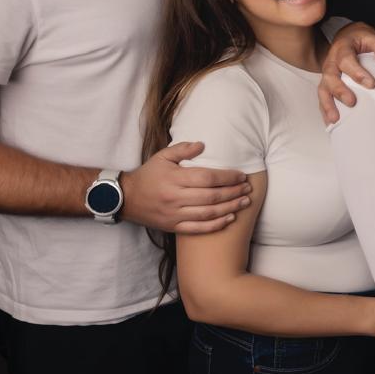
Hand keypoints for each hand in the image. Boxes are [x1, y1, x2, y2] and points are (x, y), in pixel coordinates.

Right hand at [120, 142, 250, 233]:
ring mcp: (174, 214)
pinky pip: (198, 229)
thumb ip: (182, 149)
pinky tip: (230, 219)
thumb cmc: (148, 175)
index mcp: (174, 179)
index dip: (227, 178)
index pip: (207, 178)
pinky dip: (215, 225)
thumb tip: (203, 144)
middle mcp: (175, 198)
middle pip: (211, 197)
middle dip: (233, 192)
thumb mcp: (162, 156)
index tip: (241, 175)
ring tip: (245, 202)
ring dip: (230, 208)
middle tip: (248, 188)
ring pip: (207, 214)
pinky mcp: (173, 227)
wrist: (126, 198)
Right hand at [317, 23, 374, 123]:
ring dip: (328, 104)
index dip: (357, 73)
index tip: (372, 84)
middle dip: (339, 90)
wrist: (348, 36)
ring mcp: (327, 73)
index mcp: (342, 48)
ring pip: (322, 89)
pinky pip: (323, 97)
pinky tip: (331, 122)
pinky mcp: (327, 83)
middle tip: (351, 102)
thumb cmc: (362, 39)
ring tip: (335, 119)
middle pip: (330, 76)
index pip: (347, 60)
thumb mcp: (373, 37)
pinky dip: (325, 110)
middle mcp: (331, 61)